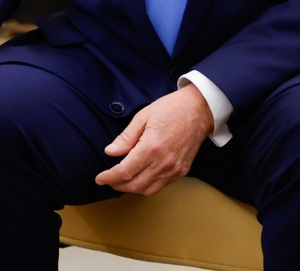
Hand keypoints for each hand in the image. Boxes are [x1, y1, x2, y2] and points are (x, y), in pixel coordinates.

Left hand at [94, 84, 213, 194]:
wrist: (199, 110)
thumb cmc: (171, 109)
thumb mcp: (143, 117)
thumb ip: (126, 138)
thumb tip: (110, 152)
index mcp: (151, 147)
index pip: (125, 171)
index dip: (109, 177)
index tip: (99, 178)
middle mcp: (163, 162)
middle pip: (135, 185)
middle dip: (117, 185)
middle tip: (107, 180)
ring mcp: (174, 169)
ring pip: (148, 189)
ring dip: (131, 188)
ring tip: (121, 181)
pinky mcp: (182, 171)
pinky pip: (161, 186)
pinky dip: (146, 186)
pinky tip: (139, 177)